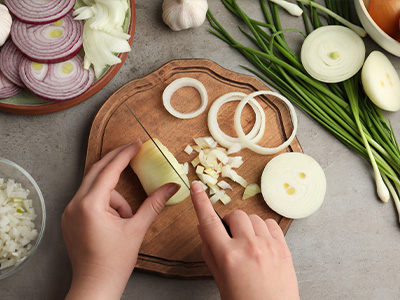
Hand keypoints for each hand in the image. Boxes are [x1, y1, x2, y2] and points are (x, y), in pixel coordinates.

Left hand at [62, 141, 179, 299]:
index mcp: (90, 205)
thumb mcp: (137, 230)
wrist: (95, 286)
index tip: (136, 144)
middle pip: (97, 171)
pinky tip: (114, 220)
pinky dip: (104, 202)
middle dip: (116, 161)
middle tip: (132, 151)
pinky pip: (89, 198)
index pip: (109, 170)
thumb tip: (172, 188)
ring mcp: (70, 211)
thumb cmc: (114, 262)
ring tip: (125, 219)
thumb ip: (154, 204)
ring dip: (114, 195)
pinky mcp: (70, 218)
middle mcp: (75, 204)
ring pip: (95, 187)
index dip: (125, 155)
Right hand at [190, 182, 299, 299]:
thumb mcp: (220, 281)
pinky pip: (270, 223)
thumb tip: (204, 230)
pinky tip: (260, 241)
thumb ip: (210, 253)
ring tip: (247, 242)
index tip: (196, 187)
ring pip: (253, 217)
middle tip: (231, 238)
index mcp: (228, 257)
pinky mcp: (283, 247)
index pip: (209, 222)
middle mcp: (248, 247)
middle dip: (229, 223)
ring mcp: (268, 245)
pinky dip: (262, 228)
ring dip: (246, 226)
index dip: (200, 202)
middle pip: (235, 215)